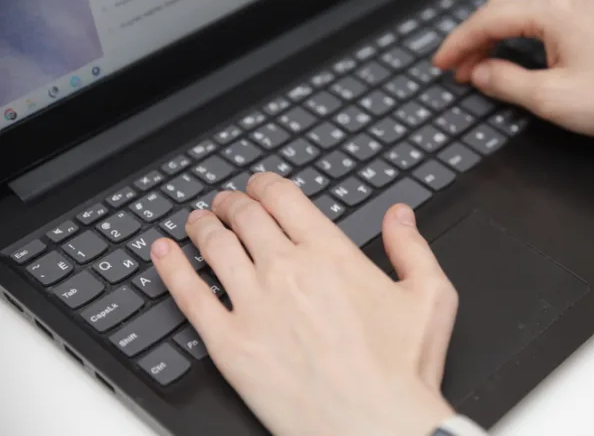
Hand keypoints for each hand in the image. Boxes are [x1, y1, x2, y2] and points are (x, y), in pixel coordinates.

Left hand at [151, 173, 464, 435]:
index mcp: (329, 254)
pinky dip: (170, 267)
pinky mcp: (230, 344)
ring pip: (214, 245)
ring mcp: (253, 305)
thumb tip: (399, 213)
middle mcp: (286, 269)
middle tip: (226, 202)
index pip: (282, 197)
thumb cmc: (402, 370)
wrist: (375, 429)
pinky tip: (162, 252)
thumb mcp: (429, 297)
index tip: (258, 186)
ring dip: (202, 225)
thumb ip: (411, 248)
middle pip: (244, 216)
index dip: (264, 184)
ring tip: (197, 220)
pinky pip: (188, 295)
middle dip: (232, 202)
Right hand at [434, 0, 593, 154]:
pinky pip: (541, 14)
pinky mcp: (593, 14)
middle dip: (473, 37)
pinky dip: (517, 32)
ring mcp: (584, 2)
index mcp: (557, 10)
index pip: (489, 19)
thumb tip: (478, 72)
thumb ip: (504, 82)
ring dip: (494, 34)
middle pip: (502, 7)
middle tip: (455, 66)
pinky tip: (509, 53)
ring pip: (520, 8)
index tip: (441, 62)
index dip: (458, 42)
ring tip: (477, 64)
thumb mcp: (548, 98)